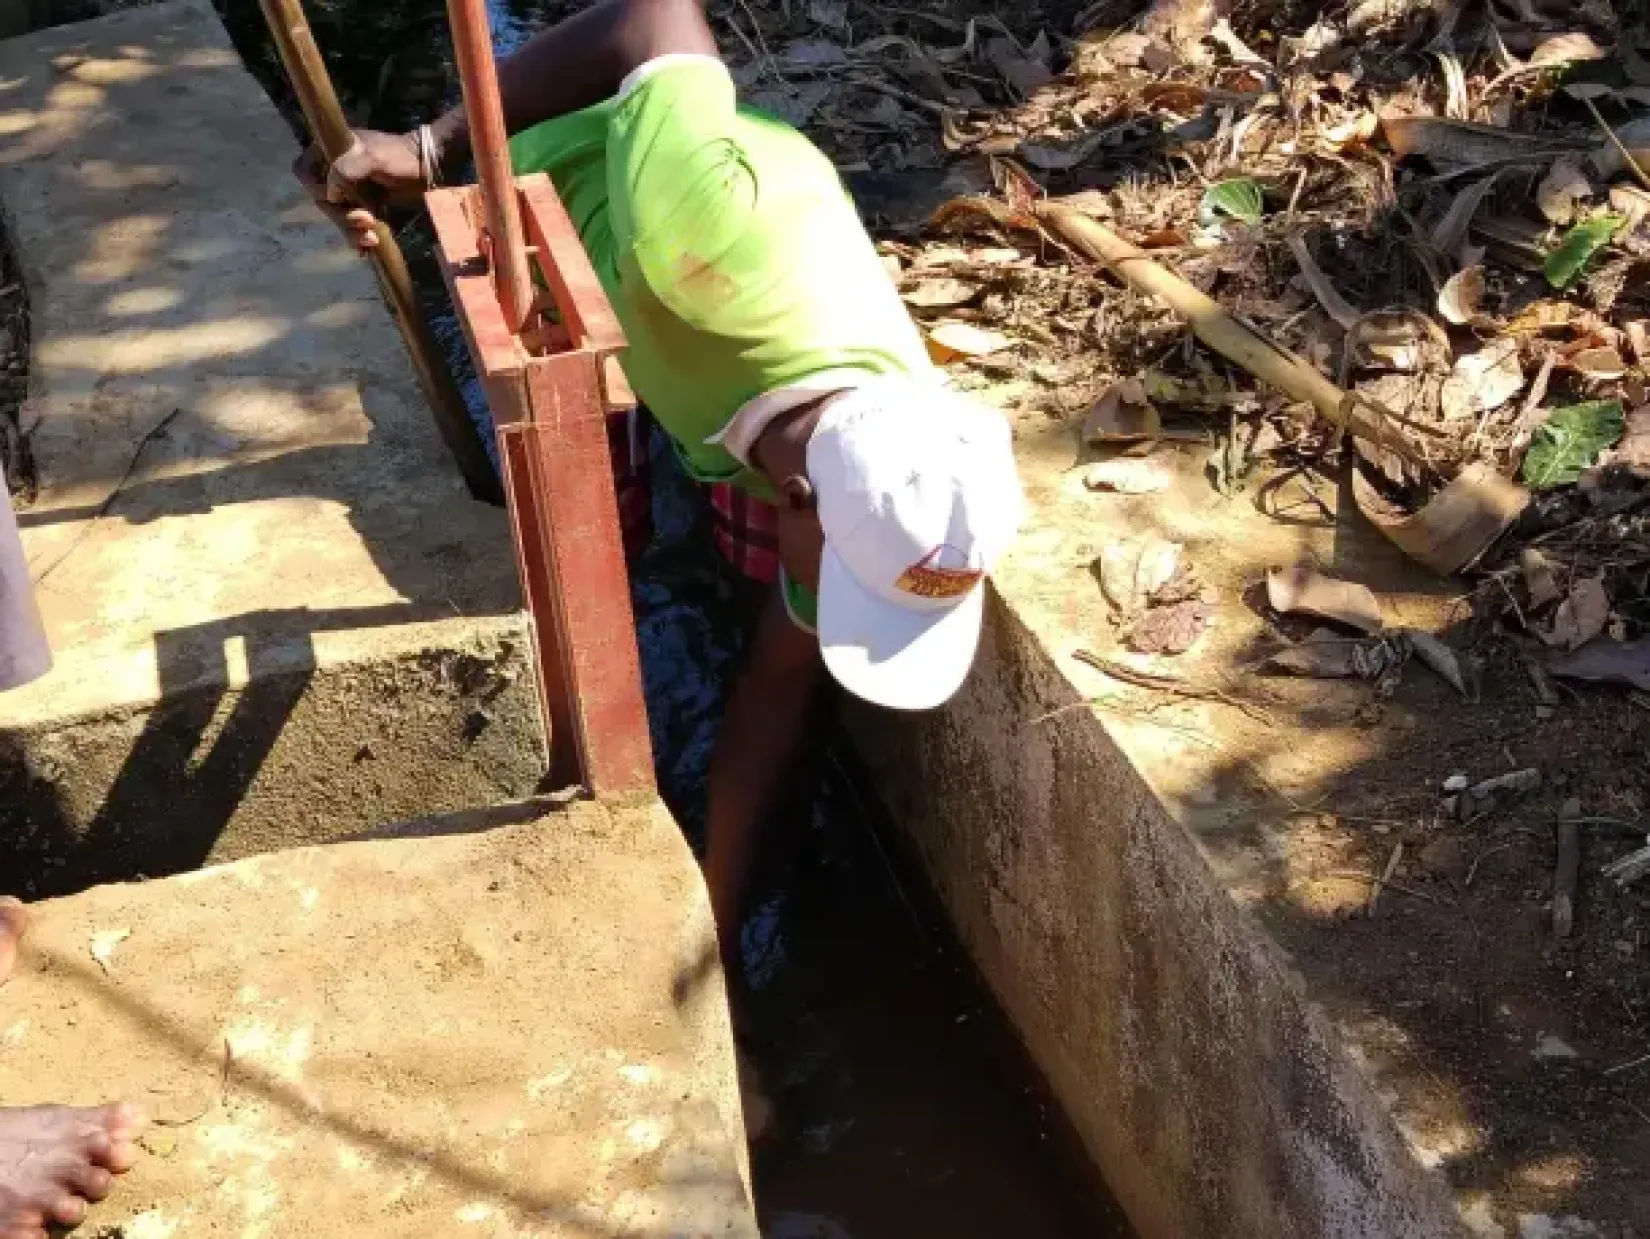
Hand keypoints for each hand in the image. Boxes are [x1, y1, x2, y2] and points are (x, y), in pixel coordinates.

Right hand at [293, 128, 424, 251]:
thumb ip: (346, 169)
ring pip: (338, 216)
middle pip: (323, 200)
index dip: (315, 188)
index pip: (305, 172)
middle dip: (342, 215)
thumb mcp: (372, 156)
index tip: (335, 198)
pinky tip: (366, 248)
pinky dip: (358, 238)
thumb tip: (330, 193)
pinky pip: (352, 225)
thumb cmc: (400, 157)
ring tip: (371, 238)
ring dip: (351, 230)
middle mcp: (335, 171)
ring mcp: (350, 191)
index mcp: (330, 151)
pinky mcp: (364, 206)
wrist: (428, 168)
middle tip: (366, 220)